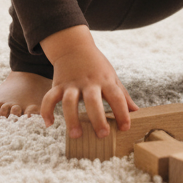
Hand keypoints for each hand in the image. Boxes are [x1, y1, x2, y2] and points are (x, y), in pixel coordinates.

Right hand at [38, 25, 137, 139]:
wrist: (74, 46)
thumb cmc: (97, 65)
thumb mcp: (112, 76)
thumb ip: (122, 95)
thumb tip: (136, 111)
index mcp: (105, 81)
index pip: (116, 96)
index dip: (122, 112)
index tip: (125, 128)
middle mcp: (89, 82)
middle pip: (93, 101)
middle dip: (97, 118)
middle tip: (103, 135)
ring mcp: (72, 84)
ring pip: (69, 101)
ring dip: (72, 118)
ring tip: (76, 135)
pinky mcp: (58, 85)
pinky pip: (49, 97)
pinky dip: (47, 110)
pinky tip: (48, 123)